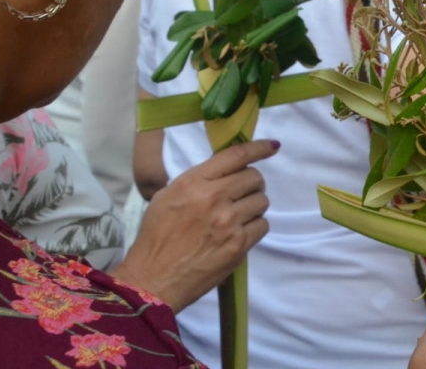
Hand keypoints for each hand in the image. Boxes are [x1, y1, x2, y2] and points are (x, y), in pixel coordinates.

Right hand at [110, 140, 276, 312]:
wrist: (153, 279)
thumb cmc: (156, 238)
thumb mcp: (167, 196)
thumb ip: (198, 181)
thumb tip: (227, 171)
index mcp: (193, 182)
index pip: (236, 155)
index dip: (259, 147)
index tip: (272, 146)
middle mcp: (213, 198)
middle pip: (254, 177)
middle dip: (252, 184)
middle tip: (241, 194)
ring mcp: (228, 222)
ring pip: (262, 201)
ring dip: (253, 206)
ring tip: (237, 216)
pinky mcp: (238, 245)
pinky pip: (262, 225)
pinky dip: (254, 227)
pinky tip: (239, 233)